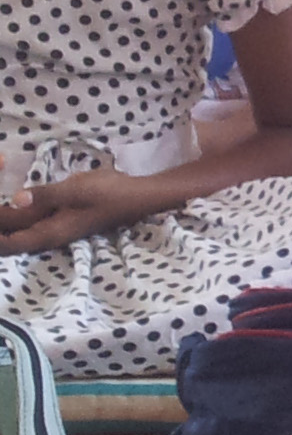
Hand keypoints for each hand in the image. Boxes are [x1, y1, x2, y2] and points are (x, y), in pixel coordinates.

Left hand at [0, 168, 144, 255]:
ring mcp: (52, 226)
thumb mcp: (76, 191)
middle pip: (10, 238)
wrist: (136, 196)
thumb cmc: (108, 194)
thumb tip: (16, 200)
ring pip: (18, 229)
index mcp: (49, 233)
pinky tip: (10, 205)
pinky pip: (29, 221)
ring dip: (4, 222)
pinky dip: (15, 215)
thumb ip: (45, 196)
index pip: (9, 244)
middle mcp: (47, 235)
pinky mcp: (57, 217)